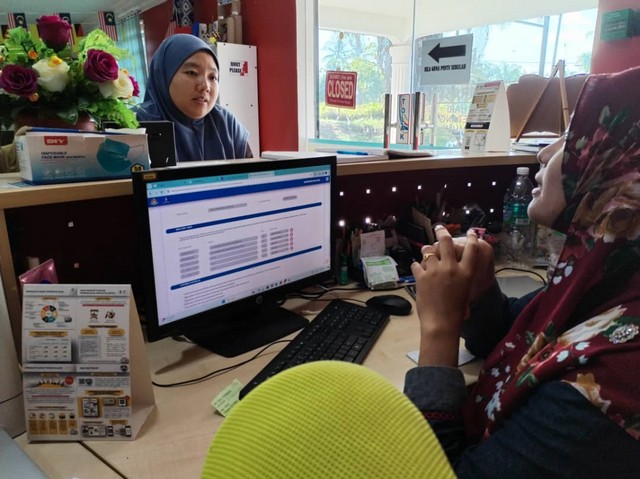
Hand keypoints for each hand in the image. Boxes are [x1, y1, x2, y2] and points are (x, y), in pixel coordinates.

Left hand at [410, 226, 477, 365]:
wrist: (441, 322)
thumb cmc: (457, 311)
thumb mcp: (465, 291)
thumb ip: (461, 277)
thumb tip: (457, 270)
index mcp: (465, 272)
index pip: (472, 249)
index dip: (472, 238)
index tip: (471, 232)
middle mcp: (451, 268)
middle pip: (446, 242)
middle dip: (442, 232)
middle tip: (439, 227)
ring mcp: (434, 271)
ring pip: (428, 251)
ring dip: (426, 249)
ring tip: (425, 249)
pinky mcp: (421, 276)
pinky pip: (416, 265)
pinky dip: (417, 266)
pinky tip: (417, 268)